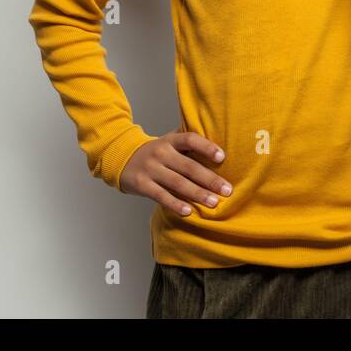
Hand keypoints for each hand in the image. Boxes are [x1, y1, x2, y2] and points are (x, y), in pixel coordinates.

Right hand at [118, 130, 232, 215]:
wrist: (123, 158)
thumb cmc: (157, 153)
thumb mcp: (170, 142)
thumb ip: (190, 144)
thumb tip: (222, 150)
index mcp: (170, 140)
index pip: (190, 139)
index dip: (206, 147)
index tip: (222, 157)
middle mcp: (161, 153)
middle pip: (188, 166)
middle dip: (210, 179)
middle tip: (227, 190)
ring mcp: (150, 169)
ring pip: (177, 183)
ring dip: (197, 193)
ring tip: (213, 202)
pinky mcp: (141, 184)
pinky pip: (161, 195)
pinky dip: (175, 204)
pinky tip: (189, 211)